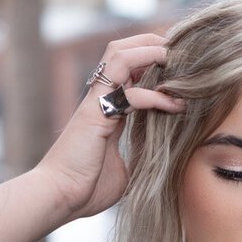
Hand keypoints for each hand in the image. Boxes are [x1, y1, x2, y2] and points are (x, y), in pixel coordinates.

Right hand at [35, 34, 183, 217]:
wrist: (59, 198)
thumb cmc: (86, 189)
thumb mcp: (124, 169)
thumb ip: (140, 154)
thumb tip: (163, 156)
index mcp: (106, 110)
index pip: (129, 70)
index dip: (152, 62)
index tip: (181, 70)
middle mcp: (100, 99)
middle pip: (121, 49)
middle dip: (152, 43)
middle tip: (181, 53)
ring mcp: (96, 103)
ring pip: (120, 56)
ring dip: (150, 52)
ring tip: (177, 61)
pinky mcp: (95, 115)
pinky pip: (129, 92)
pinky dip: (155, 95)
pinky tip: (174, 104)